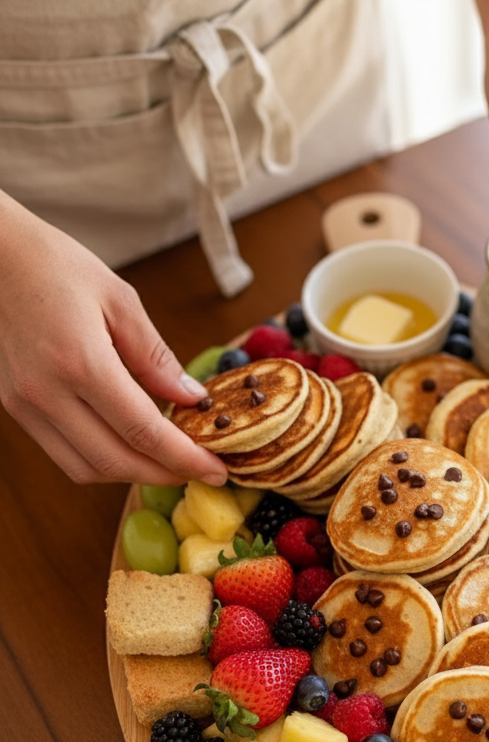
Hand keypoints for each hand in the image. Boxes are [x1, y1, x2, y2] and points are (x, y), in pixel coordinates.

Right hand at [0, 194, 227, 485]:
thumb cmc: (57, 267)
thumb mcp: (121, 300)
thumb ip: (157, 357)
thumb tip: (192, 399)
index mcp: (79, 362)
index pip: (142, 431)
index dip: (184, 458)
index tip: (216, 469)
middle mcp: (47, 393)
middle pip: (115, 461)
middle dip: (164, 474)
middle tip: (201, 471)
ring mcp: (25, 405)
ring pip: (85, 468)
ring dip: (132, 473)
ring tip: (169, 460)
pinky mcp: (16, 407)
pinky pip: (63, 453)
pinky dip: (102, 460)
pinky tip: (130, 444)